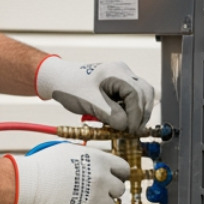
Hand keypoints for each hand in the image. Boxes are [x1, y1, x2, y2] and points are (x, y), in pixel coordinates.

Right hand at [4, 144, 128, 203]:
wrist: (29, 184)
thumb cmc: (43, 166)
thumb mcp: (70, 151)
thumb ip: (88, 158)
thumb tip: (94, 163)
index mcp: (100, 161)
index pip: (124, 169)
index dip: (118, 173)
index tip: (113, 178)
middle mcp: (103, 180)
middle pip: (118, 190)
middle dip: (107, 190)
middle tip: (93, 191)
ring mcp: (96, 200)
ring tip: (76, 200)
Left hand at [36, 57, 156, 133]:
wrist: (59, 81)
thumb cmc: (70, 87)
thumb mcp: (89, 103)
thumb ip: (110, 114)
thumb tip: (126, 126)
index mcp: (116, 72)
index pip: (136, 94)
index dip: (136, 114)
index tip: (130, 129)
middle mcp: (123, 73)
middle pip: (145, 93)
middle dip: (141, 114)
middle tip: (133, 131)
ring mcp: (122, 79)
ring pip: (142, 96)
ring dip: (139, 112)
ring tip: (129, 127)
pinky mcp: (119, 87)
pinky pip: (133, 99)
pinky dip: (132, 110)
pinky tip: (123, 120)